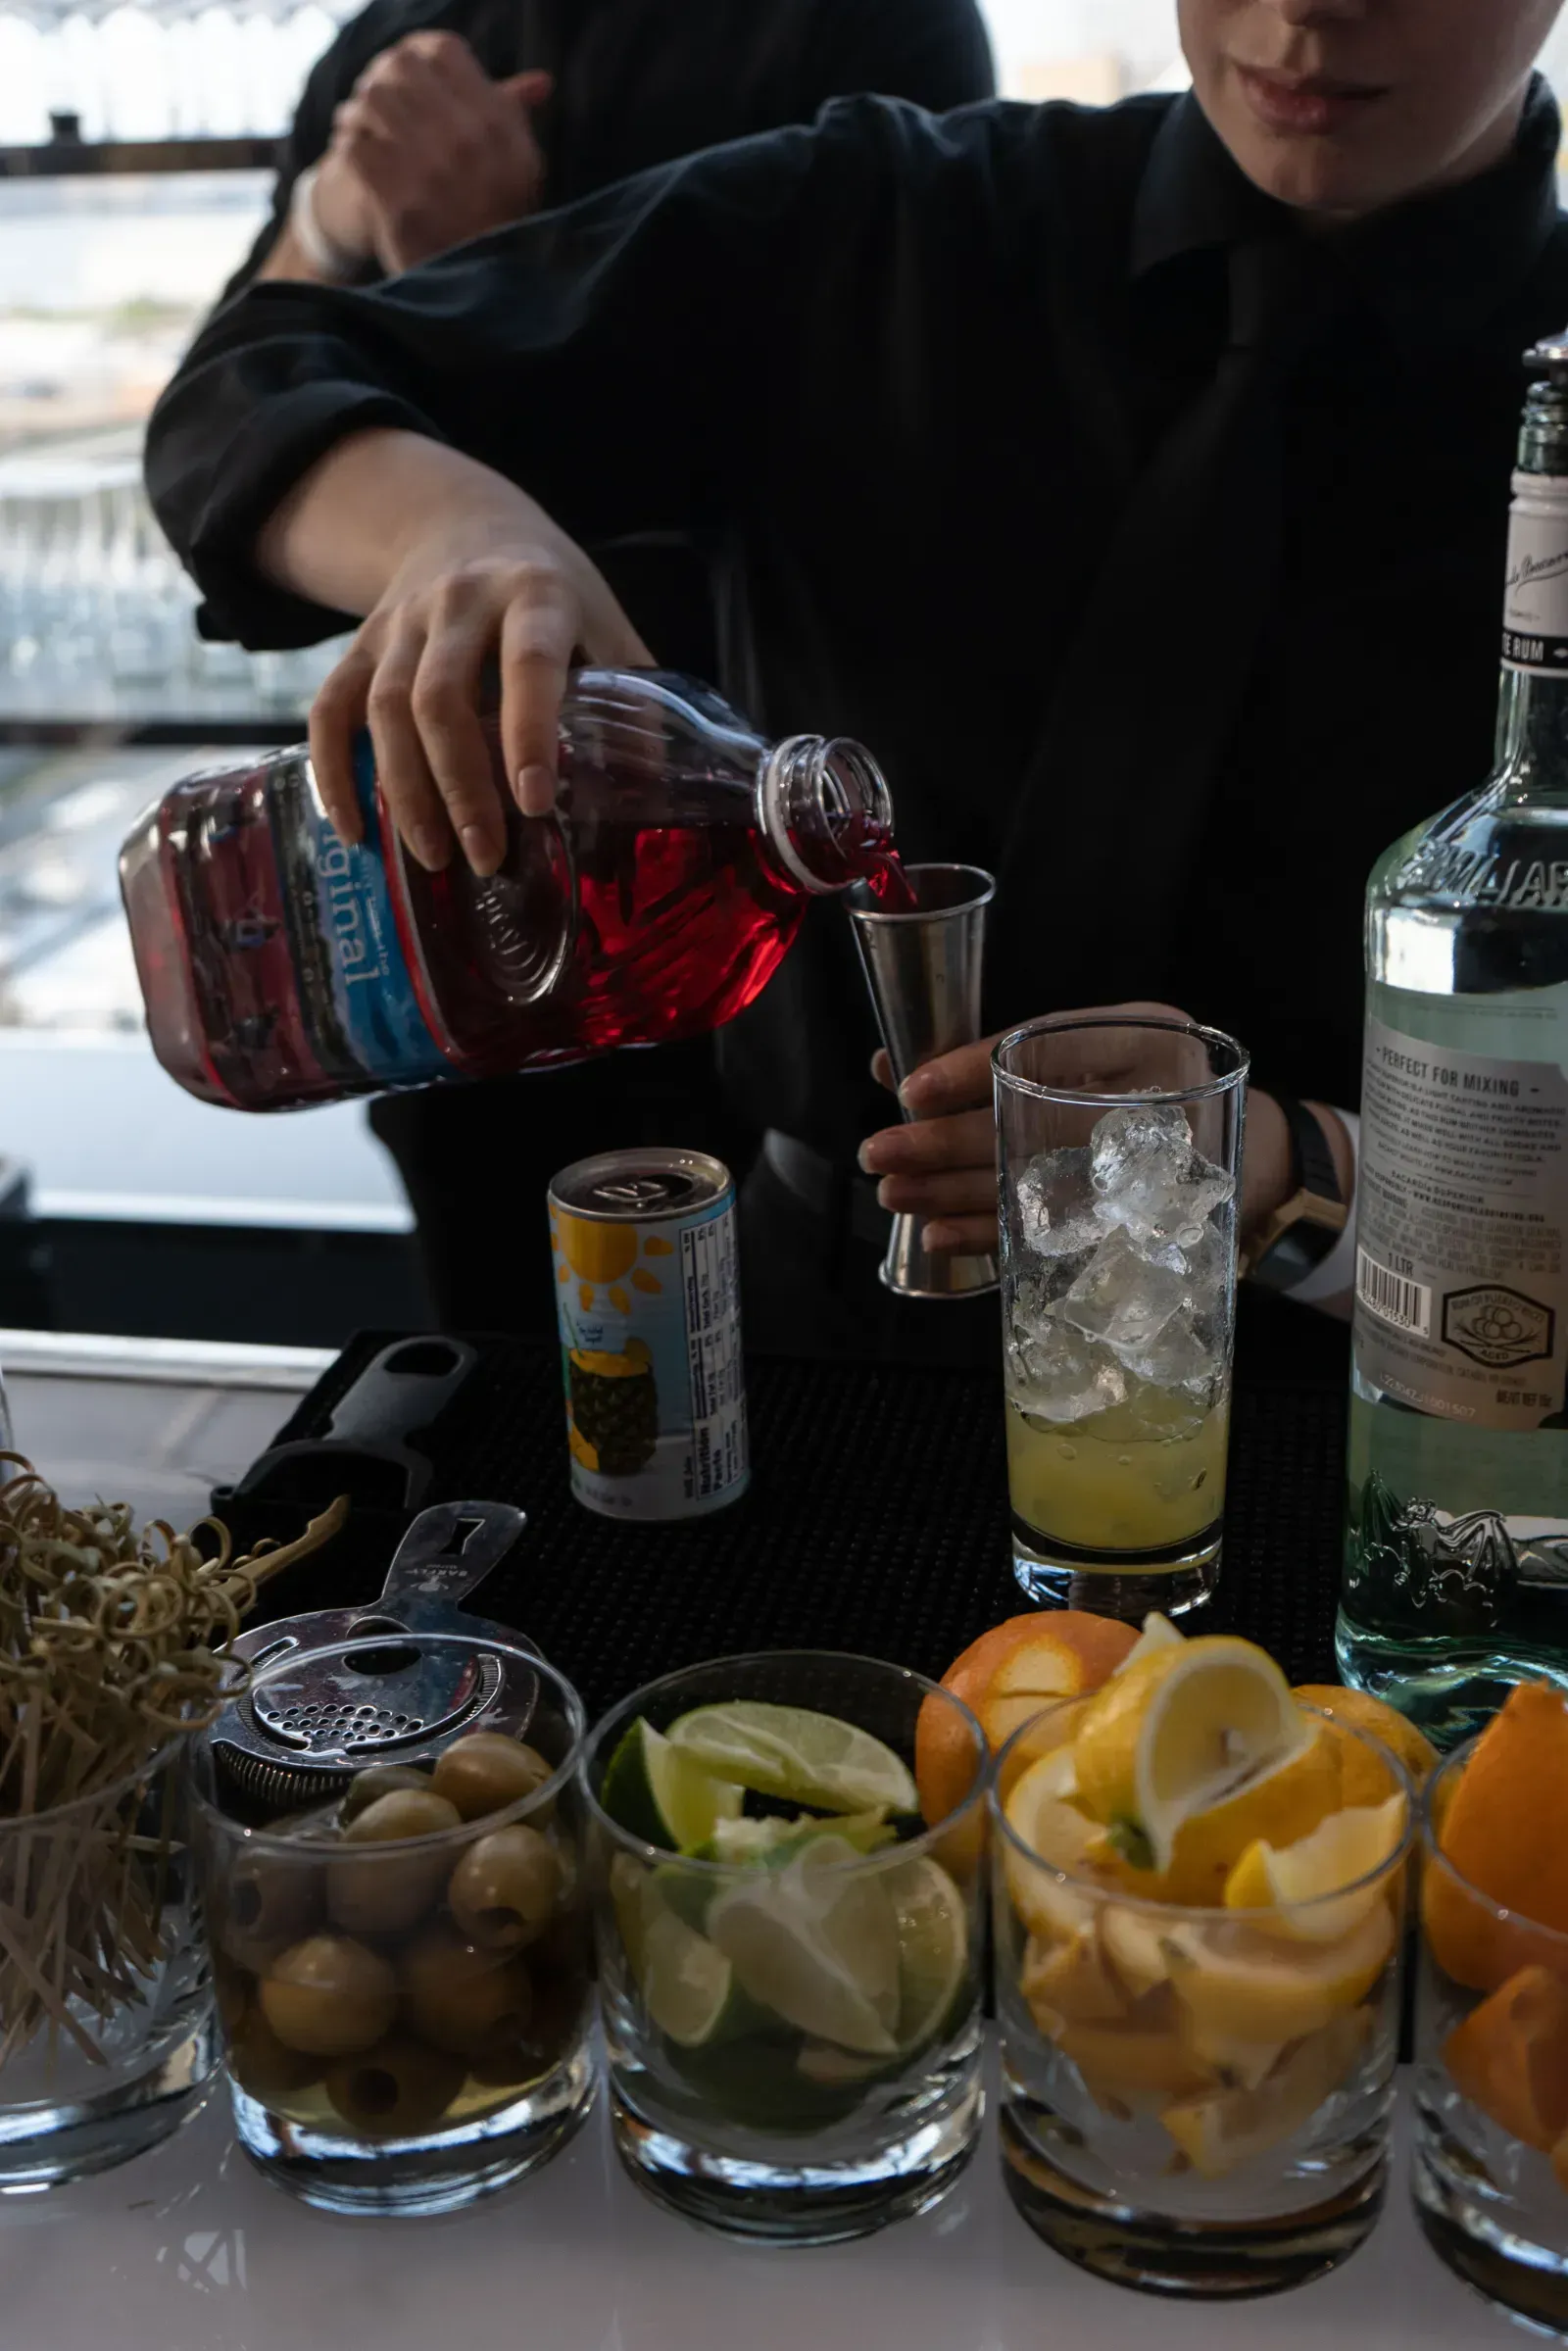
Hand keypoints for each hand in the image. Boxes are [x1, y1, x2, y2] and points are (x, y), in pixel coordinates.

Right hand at [304, 474, 651, 876]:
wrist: (463, 522)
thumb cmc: (552, 593)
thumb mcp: (604, 623)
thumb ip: (633, 696)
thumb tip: (655, 789)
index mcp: (535, 594)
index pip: (526, 664)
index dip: (527, 733)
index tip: (533, 804)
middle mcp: (460, 601)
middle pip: (440, 699)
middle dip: (460, 786)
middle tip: (485, 857)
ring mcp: (402, 621)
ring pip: (384, 709)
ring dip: (405, 791)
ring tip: (434, 858)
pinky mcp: (360, 642)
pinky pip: (331, 708)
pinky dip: (334, 771)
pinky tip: (356, 829)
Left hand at [329, 32, 550, 273]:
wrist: (482, 294)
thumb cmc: (499, 220)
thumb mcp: (522, 167)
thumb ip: (516, 117)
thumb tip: (538, 82)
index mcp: (497, 122)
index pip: (442, 50)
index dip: (418, 55)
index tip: (409, 77)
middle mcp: (467, 142)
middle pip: (400, 69)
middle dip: (381, 80)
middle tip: (374, 100)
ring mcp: (431, 174)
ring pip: (371, 103)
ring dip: (359, 111)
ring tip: (356, 125)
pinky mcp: (399, 204)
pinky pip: (355, 148)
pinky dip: (349, 147)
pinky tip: (355, 156)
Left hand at [857, 1005, 1315, 1257]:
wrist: (1263, 1159)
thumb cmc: (1156, 1089)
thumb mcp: (1101, 1051)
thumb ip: (1007, 1057)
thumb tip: (891, 1069)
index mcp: (1149, 1033)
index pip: (1049, 1045)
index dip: (971, 1069)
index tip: (909, 1090)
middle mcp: (1161, 1093)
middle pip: (1033, 1121)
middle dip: (945, 1142)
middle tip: (879, 1152)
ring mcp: (1158, 1165)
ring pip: (1036, 1179)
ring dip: (953, 1192)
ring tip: (893, 1192)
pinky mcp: (1144, 1225)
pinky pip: (1055, 1231)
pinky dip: (990, 1233)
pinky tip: (939, 1233)